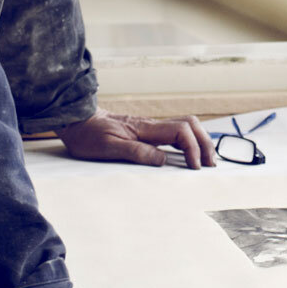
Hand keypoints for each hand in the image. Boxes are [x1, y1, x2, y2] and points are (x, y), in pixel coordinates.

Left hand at [61, 111, 216, 168]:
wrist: (76, 120)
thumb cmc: (88, 135)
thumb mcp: (107, 147)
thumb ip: (136, 152)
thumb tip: (162, 160)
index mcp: (145, 128)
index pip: (181, 131)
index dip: (193, 148)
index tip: (194, 167)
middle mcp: (151, 125)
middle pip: (191, 125)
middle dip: (205, 143)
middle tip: (210, 164)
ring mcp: (150, 127)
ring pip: (185, 126)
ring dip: (199, 141)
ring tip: (204, 161)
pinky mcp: (146, 131)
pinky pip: (174, 132)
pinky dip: (188, 142)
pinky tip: (187, 155)